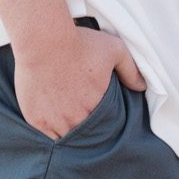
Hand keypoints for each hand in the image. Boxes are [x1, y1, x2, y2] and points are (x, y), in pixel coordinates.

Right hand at [13, 24, 146, 139]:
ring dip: (68, 130)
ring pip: (65, 136)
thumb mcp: (114, 50)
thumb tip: (142, 86)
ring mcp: (55, 121)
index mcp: (97, 106)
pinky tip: (53, 123)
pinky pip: (46, 137)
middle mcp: (77, 119)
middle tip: (82, 115)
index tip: (98, 114)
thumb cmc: (79, 44)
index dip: (102, 121)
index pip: (104, 125)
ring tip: (68, 119)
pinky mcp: (36, 120)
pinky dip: (51, 132)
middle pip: (84, 132)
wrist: (44, 42)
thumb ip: (130, 70)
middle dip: (85, 126)